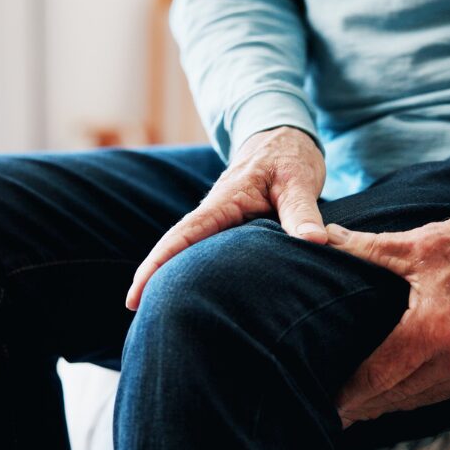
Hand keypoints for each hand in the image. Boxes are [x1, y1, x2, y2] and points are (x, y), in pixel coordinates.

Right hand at [125, 126, 326, 309]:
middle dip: (154, 276)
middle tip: (135, 312)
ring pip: (190, 248)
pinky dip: (193, 266)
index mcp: (225, 200)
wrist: (284, 137)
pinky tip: (190, 289)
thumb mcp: (299, 180)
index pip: (185, 234)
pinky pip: (207, 248)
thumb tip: (314, 242)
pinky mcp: (229, 225)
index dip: (159, 263)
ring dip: (171, 273)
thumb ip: (303, 212)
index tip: (136, 291)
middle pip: (177, 246)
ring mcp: (220, 218)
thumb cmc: (289, 156)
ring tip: (154, 310)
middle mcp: (215, 211)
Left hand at [325, 209, 449, 426]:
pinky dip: (419, 397)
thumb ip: (364, 248)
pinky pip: (446, 393)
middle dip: (364, 404)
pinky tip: (399, 395)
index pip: (379, 372)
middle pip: (397, 393)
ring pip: (422, 399)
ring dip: (390, 405)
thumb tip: (320, 236)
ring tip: (359, 408)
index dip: (350, 391)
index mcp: (433, 328)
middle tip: (332, 412)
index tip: (326, 401)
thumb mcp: (416, 244)